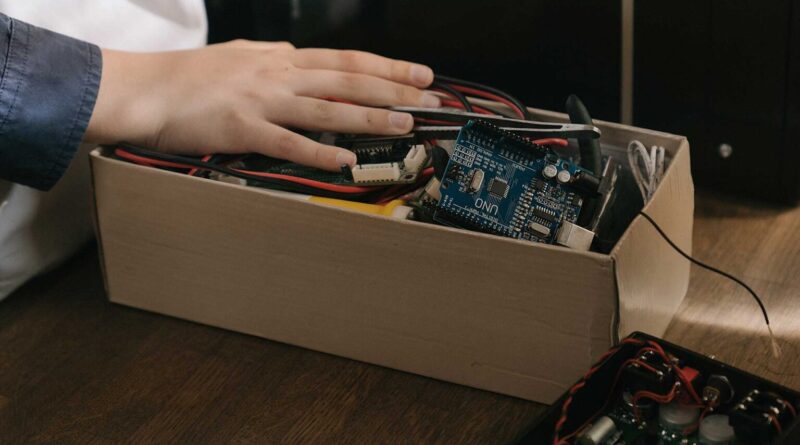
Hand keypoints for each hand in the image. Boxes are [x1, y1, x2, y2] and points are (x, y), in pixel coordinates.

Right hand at [85, 40, 439, 169]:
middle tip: (429, 98)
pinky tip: (345, 160)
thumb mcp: (241, 55)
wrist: (147, 89)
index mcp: (281, 58)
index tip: (419, 74)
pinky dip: (318, 152)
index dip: (387, 67)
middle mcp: (278, 75)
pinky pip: (287, 143)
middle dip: (393, 88)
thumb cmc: (191, 75)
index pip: (345, 60)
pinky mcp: (242, 129)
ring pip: (326, 108)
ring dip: (368, 117)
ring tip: (403, 125)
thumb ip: (275, 58)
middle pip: (347, 80)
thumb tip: (301, 58)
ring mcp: (262, 101)